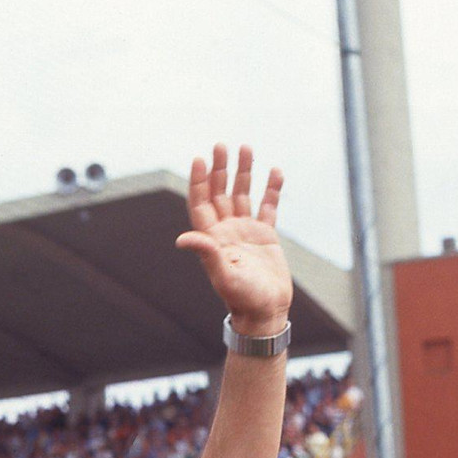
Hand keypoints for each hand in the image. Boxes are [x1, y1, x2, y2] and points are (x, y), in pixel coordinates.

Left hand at [176, 143, 292, 335]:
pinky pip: (268, 207)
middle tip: (221, 145)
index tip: (200, 159)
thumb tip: (183, 238)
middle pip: (220, 193)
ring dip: (244, 172)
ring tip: (247, 148)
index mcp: (212, 239)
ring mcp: (246, 231)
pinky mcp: (265, 236)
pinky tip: (274, 171)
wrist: (266, 312)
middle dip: (220, 169)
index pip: (201, 203)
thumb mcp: (223, 275)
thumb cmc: (243, 298)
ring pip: (242, 194)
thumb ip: (206, 254)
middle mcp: (226, 231)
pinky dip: (271, 189)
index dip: (199, 181)